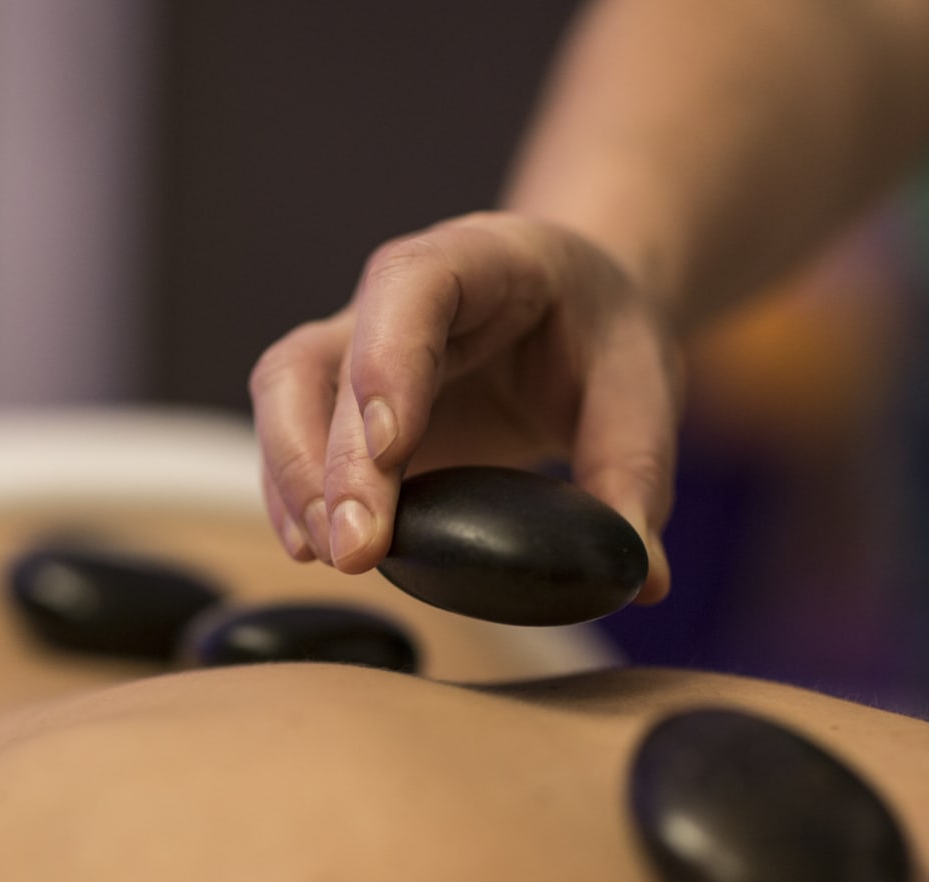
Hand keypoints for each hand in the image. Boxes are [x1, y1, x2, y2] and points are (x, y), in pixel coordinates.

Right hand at [250, 211, 680, 602]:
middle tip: (357, 549)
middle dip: (332, 459)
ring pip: (285, 390)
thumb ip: (637, 474)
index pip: (411, 285)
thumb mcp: (644, 386)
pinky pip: (291, 437)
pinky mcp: (341, 405)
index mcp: (482, 258)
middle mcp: (397, 296)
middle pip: (327, 357)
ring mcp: (356, 346)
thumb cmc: (600, 334)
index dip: (389, 360)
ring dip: (294, 476)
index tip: (391, 448)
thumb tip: (641, 575)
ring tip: (328, 552)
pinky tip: (313, 547)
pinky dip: (291, 494)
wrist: (571, 314)